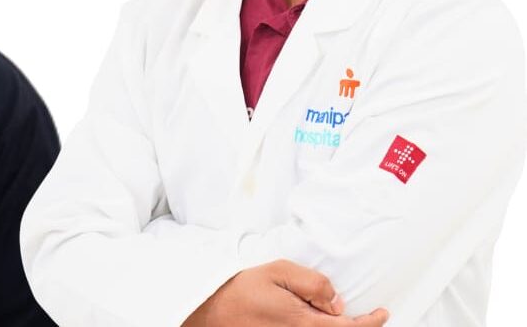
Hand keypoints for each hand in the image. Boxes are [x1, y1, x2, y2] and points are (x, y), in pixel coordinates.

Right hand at [182, 260, 388, 326]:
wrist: (212, 312)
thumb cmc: (242, 291)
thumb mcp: (279, 272)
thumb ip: (312, 284)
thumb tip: (336, 300)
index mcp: (305, 323)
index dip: (371, 323)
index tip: (382, 313)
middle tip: (369, 316)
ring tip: (344, 318)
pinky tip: (319, 321)